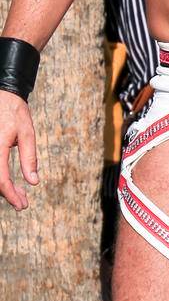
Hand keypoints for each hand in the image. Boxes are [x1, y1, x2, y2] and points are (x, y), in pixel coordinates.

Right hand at [0, 92, 38, 209]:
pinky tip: (11, 184)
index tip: (22, 205)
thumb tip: (34, 182)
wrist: (2, 95)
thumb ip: (30, 158)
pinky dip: (1, 178)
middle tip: (23, 204)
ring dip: (4, 188)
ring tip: (20, 195)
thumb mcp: (27, 133)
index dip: (10, 195)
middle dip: (8, 195)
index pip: (0, 178)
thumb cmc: (15, 112)